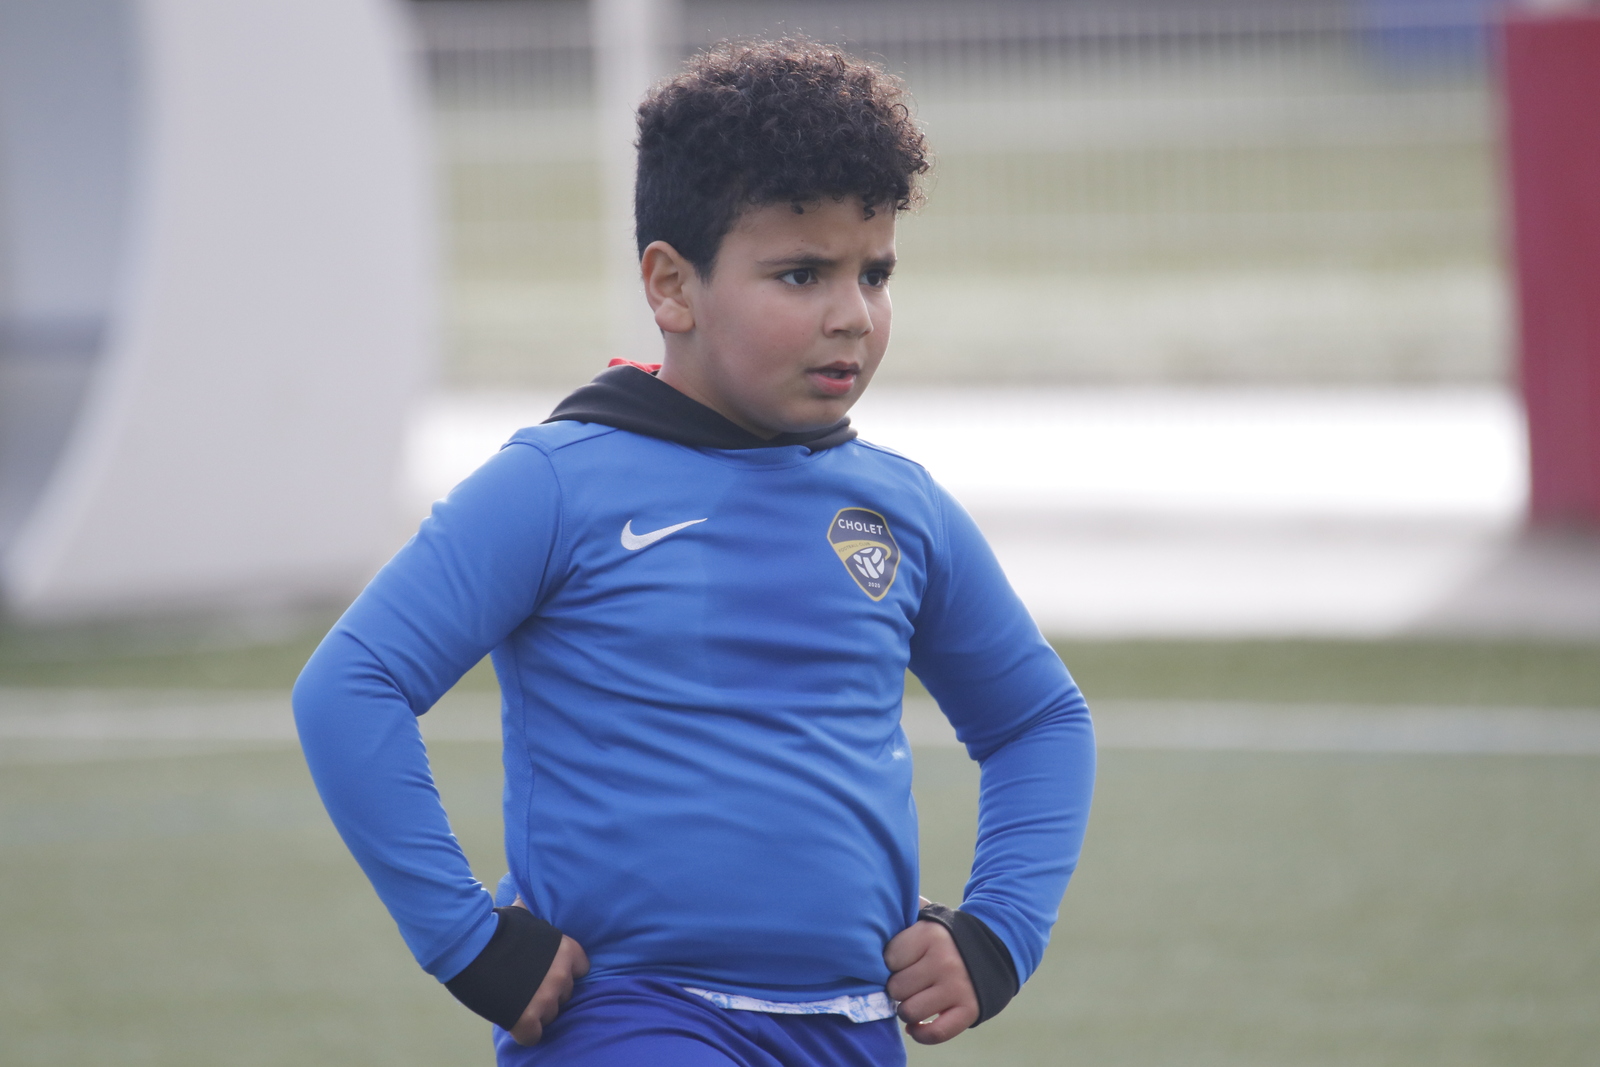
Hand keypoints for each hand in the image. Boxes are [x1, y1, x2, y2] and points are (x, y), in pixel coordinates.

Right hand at [506, 906, 589, 1046]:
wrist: (469, 944)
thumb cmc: (495, 925)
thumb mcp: (526, 916)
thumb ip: (538, 921)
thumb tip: (533, 900)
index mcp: (566, 950)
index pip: (581, 968)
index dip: (564, 971)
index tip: (548, 971)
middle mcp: (561, 975)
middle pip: (564, 993)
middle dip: (549, 991)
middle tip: (528, 986)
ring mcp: (545, 998)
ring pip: (550, 1015)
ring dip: (536, 1011)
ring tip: (516, 1001)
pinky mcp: (526, 1019)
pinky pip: (533, 1036)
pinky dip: (523, 1032)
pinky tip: (512, 1020)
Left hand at [883, 906, 978, 1044]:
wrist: (997, 947)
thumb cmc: (948, 935)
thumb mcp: (930, 916)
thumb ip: (904, 912)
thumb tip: (876, 905)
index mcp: (930, 935)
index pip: (888, 959)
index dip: (889, 964)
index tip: (899, 962)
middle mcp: (943, 961)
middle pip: (896, 988)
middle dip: (896, 988)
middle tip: (906, 983)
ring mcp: (957, 987)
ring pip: (910, 1011)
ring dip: (907, 1010)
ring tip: (913, 1000)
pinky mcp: (969, 1010)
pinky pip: (935, 1033)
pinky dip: (921, 1034)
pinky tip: (916, 1026)